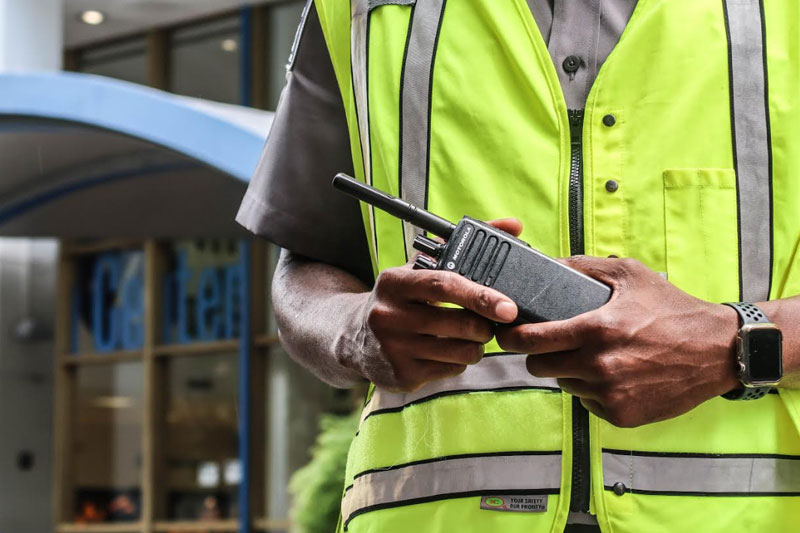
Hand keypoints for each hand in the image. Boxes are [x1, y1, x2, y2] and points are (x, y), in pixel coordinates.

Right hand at [339, 219, 521, 391]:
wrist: (353, 336)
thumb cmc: (399, 298)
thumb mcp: (419, 268)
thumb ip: (464, 246)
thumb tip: (512, 225)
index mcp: (395, 282)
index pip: (444, 285)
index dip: (481, 296)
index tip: (508, 307)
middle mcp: (389, 315)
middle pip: (459, 324)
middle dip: (485, 325)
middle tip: (489, 322)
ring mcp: (394, 349)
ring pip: (461, 352)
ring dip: (476, 345)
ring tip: (468, 336)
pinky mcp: (402, 375)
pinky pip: (451, 371)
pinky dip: (459, 362)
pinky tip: (447, 351)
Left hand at [495, 256, 739, 426]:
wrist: (718, 350)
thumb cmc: (672, 309)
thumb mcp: (630, 275)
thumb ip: (584, 267)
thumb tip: (547, 264)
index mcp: (595, 329)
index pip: (530, 341)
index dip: (510, 337)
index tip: (507, 333)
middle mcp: (599, 365)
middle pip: (537, 367)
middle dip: (539, 354)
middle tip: (551, 343)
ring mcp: (610, 394)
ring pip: (563, 385)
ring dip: (568, 372)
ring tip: (593, 355)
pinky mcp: (621, 415)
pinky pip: (587, 403)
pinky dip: (592, 390)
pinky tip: (613, 374)